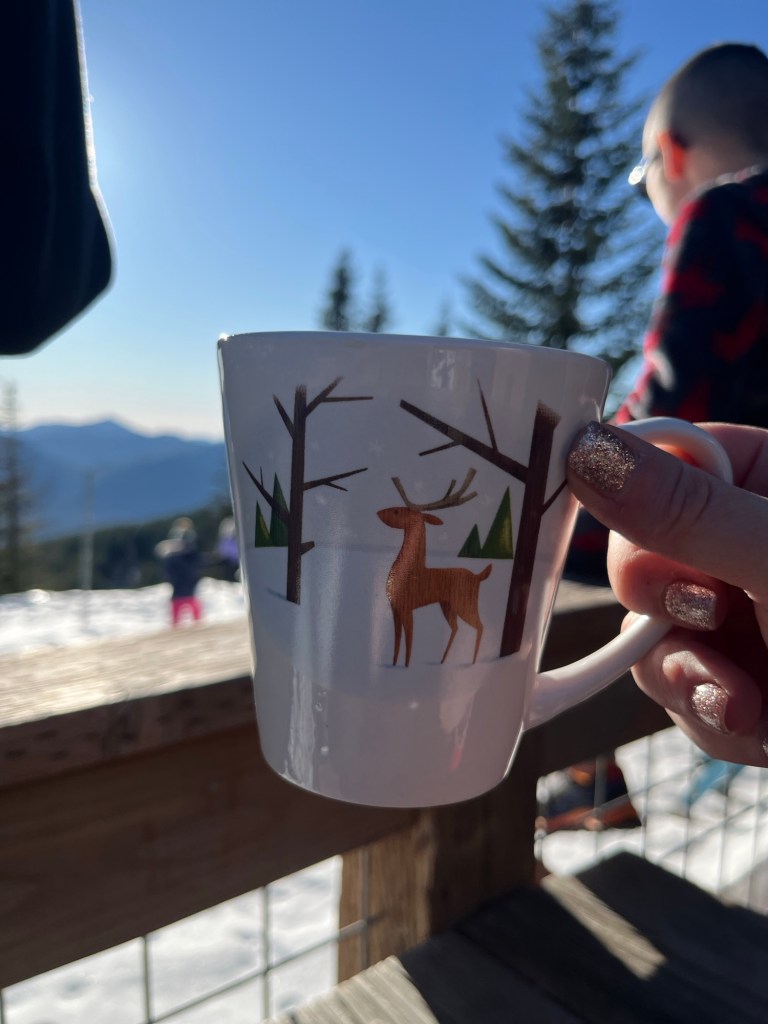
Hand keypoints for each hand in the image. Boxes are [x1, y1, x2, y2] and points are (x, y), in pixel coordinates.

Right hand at [566, 421, 767, 765]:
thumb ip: (684, 510)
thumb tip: (581, 448)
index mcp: (763, 478)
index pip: (656, 458)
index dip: (619, 492)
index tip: (605, 523)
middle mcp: (741, 542)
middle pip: (636, 556)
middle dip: (661, 607)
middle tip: (705, 617)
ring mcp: (739, 616)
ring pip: (648, 637)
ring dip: (685, 677)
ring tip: (741, 700)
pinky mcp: (741, 682)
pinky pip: (679, 695)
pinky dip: (710, 718)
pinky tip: (757, 725)